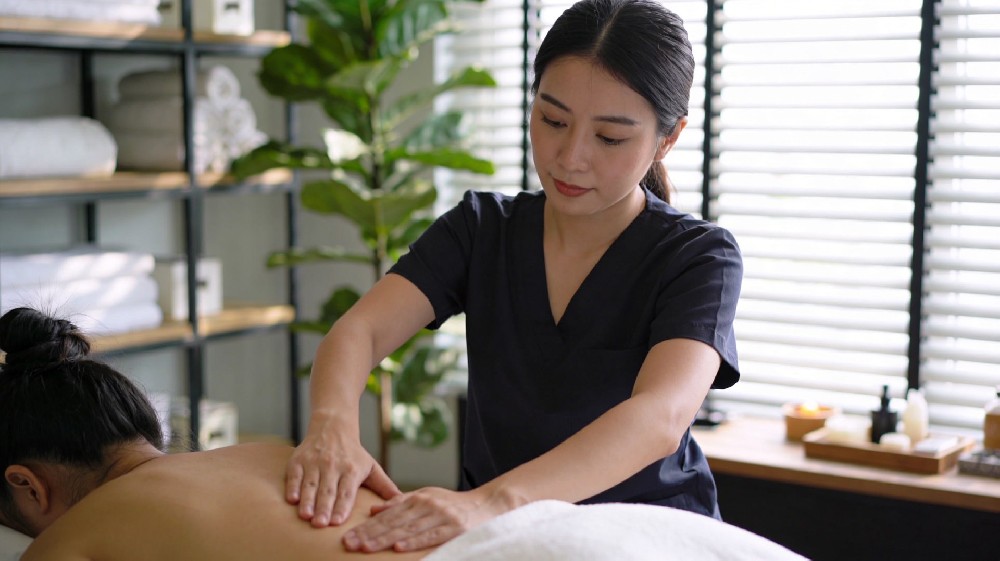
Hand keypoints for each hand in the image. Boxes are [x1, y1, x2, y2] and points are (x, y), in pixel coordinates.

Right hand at [285, 418, 400, 526]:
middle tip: (320, 524)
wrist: (333, 427)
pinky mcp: (298, 460)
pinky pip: (294, 475)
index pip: (346, 492)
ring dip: (308, 501)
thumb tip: (401, 500)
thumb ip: (384, 485)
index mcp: (352, 469)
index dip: (342, 506)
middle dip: (324, 508)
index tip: (338, 522)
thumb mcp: (371, 466)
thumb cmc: (353, 454)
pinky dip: (292, 486)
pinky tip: (292, 500)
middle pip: (328, 490)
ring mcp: (314, 462)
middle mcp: (333, 466)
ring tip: (306, 516)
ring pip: (310, 484)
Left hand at [342, 487, 510, 552]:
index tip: (349, 536)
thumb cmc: (455, 504)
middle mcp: (427, 505)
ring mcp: (440, 516)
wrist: (488, 505)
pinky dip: (414, 542)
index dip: (367, 527)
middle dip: (369, 534)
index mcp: (418, 499)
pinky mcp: (453, 528)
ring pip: (407, 529)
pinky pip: (430, 536)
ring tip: (366, 548)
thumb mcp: (427, 497)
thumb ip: (401, 502)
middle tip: (349, 544)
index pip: (387, 515)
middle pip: (393, 522)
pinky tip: (398, 548)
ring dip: (385, 540)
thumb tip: (374, 510)